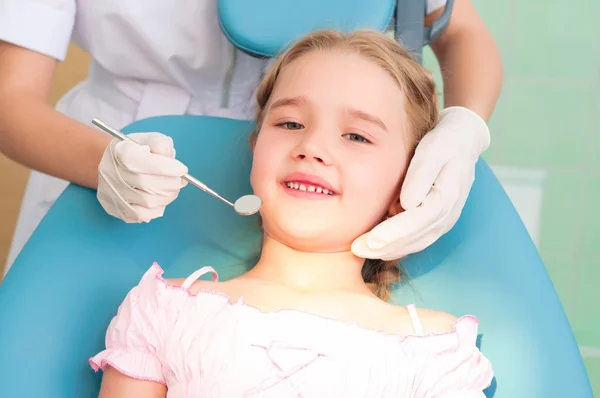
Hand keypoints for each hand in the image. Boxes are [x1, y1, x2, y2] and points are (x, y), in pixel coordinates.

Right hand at [97, 132, 187, 222]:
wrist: (112, 164)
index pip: (146, 163)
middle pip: (147, 184)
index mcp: (121, 153)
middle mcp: (113, 174)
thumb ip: (161, 145)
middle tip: (180, 181)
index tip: (182, 169)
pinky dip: (157, 208)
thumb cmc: (137, 151)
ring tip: (171, 189)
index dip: (168, 168)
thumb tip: (170, 161)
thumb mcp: (150, 139)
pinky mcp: (117, 209)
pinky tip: (160, 199)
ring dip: (167, 196)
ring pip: (147, 201)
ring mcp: (113, 194)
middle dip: (171, 183)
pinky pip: (142, 215)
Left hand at [351, 107, 490, 259]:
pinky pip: (415, 240)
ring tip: (361, 250)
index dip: (393, 233)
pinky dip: (396, 246)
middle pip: (415, 239)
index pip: (418, 221)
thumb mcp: (433, 150)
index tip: (371, 240)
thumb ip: (421, 175)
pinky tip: (375, 246)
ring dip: (388, 251)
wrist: (462, 142)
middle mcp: (447, 215)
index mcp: (447, 197)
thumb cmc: (444, 143)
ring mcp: (443, 222)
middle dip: (385, 247)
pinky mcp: (435, 223)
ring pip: (415, 244)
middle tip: (357, 249)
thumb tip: (407, 203)